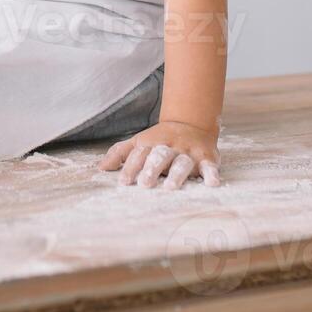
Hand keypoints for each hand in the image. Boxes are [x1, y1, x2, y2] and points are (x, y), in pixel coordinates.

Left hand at [98, 120, 219, 188]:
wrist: (191, 124)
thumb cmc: (159, 141)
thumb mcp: (139, 142)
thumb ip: (120, 153)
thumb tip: (100, 168)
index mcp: (151, 143)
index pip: (139, 154)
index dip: (131, 167)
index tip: (124, 182)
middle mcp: (169, 147)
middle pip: (160, 156)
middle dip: (152, 169)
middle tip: (145, 184)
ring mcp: (188, 152)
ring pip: (182, 162)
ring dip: (177, 174)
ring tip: (171, 187)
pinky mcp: (206, 158)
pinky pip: (209, 166)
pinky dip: (211, 174)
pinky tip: (211, 183)